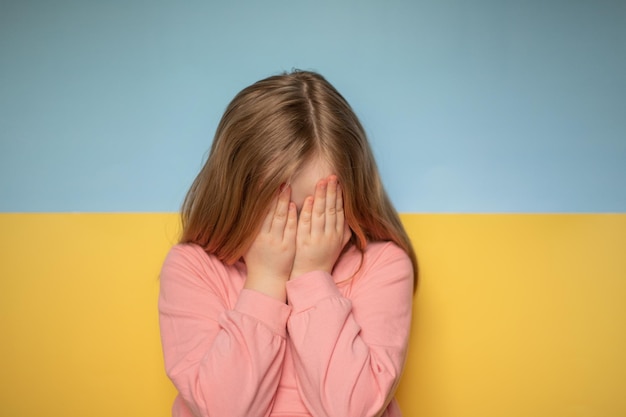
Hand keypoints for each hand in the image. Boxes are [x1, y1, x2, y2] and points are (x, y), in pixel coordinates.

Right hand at [243, 185, 296, 300]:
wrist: (267, 279)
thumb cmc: (257, 259)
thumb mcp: (247, 243)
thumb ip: (247, 227)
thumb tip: (242, 208)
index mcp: (254, 235)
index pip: (258, 212)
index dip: (261, 197)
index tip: (262, 182)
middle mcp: (265, 237)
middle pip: (270, 212)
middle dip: (274, 195)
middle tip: (278, 179)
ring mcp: (277, 242)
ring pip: (281, 218)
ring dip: (284, 201)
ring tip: (287, 187)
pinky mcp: (288, 246)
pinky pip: (291, 229)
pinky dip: (292, 216)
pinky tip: (293, 205)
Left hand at [290, 175, 348, 278]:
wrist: (311, 275)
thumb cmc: (324, 257)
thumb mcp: (339, 245)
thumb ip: (345, 230)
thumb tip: (352, 216)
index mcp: (338, 234)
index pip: (340, 211)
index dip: (339, 196)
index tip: (337, 182)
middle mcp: (330, 235)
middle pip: (331, 209)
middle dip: (331, 192)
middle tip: (330, 176)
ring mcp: (317, 238)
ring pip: (320, 214)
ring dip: (321, 197)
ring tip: (321, 182)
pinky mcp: (304, 242)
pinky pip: (307, 224)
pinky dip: (308, 211)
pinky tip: (309, 199)